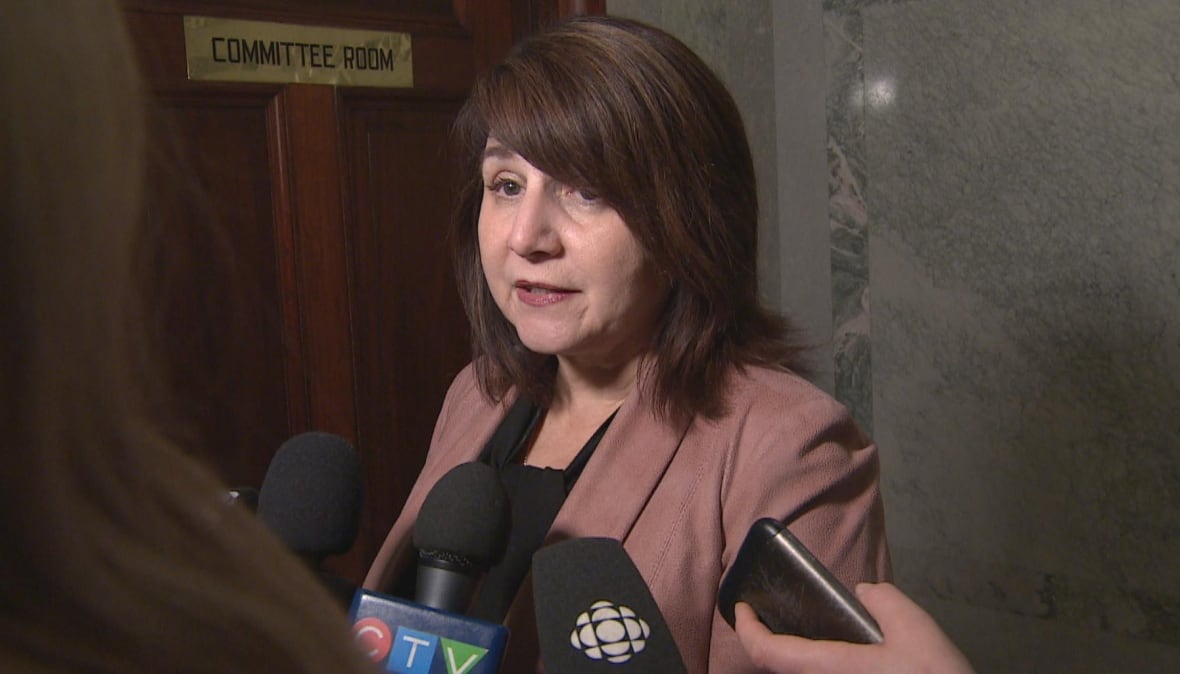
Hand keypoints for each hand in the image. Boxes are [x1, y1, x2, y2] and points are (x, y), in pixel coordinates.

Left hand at [734, 582, 974, 673]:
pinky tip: (837, 652)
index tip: (743, 608)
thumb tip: (866, 592)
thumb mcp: (915, 628)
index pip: (768, 653)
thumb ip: (884, 601)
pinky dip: (815, 665)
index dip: (747, 629)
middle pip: (780, 669)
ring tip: (800, 631)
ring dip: (792, 657)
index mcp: (833, 669)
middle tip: (770, 616)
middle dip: (768, 642)